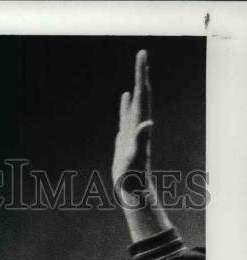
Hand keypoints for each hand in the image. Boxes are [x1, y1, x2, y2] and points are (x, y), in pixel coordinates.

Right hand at [112, 49, 152, 196]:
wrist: (132, 192)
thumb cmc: (132, 178)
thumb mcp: (134, 158)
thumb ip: (141, 140)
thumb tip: (147, 123)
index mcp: (140, 125)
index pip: (143, 94)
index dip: (141, 74)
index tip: (142, 55)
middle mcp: (138, 125)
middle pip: (142, 94)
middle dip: (141, 73)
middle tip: (142, 53)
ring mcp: (131, 131)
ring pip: (136, 102)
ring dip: (137, 85)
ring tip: (139, 69)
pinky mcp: (125, 138)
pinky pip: (126, 115)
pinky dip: (126, 104)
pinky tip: (125, 96)